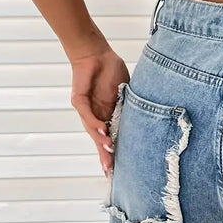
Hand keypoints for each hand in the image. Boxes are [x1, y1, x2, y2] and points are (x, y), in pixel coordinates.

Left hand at [69, 45, 129, 176]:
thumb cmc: (110, 69)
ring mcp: (86, 109)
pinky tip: (102, 130)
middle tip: (111, 171)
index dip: (114, 152)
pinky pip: (87, 114)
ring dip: (101, 140)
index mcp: (107, 114)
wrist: (95, 52)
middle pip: (99, 139)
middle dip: (105, 155)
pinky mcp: (79, 100)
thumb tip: (143, 118)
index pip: (110, 136)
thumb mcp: (124, 91)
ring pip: (92, 129)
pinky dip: (94, 123)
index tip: (119, 169)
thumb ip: (128, 104)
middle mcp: (95, 115)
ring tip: (109, 151)